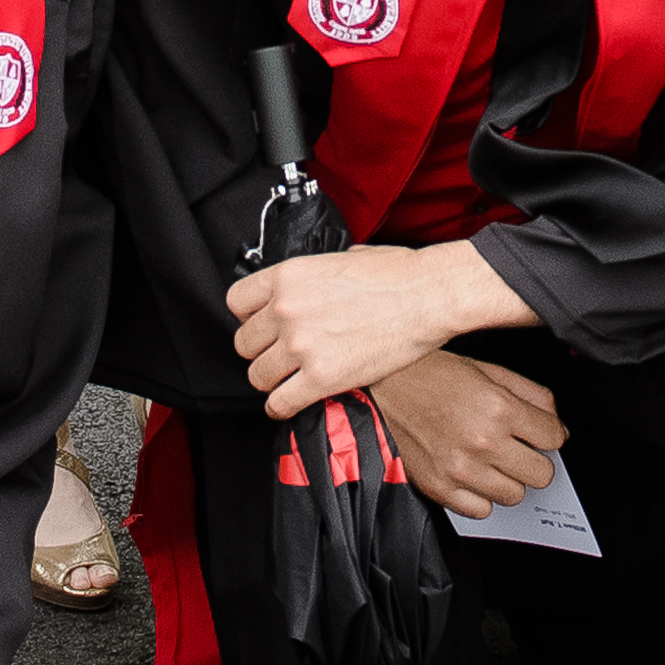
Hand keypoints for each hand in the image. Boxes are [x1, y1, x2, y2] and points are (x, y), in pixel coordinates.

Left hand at [228, 237, 528, 417]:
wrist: (429, 296)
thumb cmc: (397, 274)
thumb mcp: (343, 258)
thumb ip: (313, 276)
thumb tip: (311, 287)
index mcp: (288, 276)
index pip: (236, 303)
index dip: (249, 318)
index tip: (262, 326)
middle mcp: (285, 310)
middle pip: (244, 343)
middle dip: (262, 351)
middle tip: (281, 354)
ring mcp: (300, 346)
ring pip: (258, 376)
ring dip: (273, 380)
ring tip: (291, 378)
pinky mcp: (320, 378)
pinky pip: (279, 404)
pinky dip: (281, 407)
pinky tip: (292, 401)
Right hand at [367, 350, 564, 517]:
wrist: (386, 386)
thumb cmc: (435, 374)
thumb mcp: (490, 370)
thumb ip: (531, 394)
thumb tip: (557, 423)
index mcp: (499, 408)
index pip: (554, 438)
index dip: (550, 433)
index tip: (540, 432)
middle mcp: (482, 441)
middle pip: (541, 474)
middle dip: (535, 459)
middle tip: (519, 448)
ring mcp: (460, 469)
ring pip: (514, 495)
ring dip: (509, 479)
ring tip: (492, 460)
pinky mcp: (440, 488)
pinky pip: (482, 511)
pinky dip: (482, 496)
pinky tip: (474, 475)